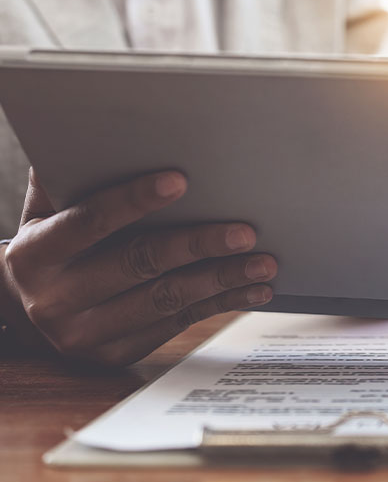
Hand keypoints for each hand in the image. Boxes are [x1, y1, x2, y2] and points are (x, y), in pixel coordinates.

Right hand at [0, 169, 276, 365]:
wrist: (30, 307)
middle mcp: (56, 298)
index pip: (89, 223)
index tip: (180, 180)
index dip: (134, 200)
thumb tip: (110, 128)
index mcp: (36, 254)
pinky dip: (222, 303)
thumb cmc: (53, 241)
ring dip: (222, 279)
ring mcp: (86, 333)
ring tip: (264, 262)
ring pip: (167, 300)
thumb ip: (73, 174)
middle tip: (245, 231)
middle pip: (139, 265)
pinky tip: (254, 289)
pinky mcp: (117, 353)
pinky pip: (180, 323)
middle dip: (197, 246)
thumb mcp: (48, 208)